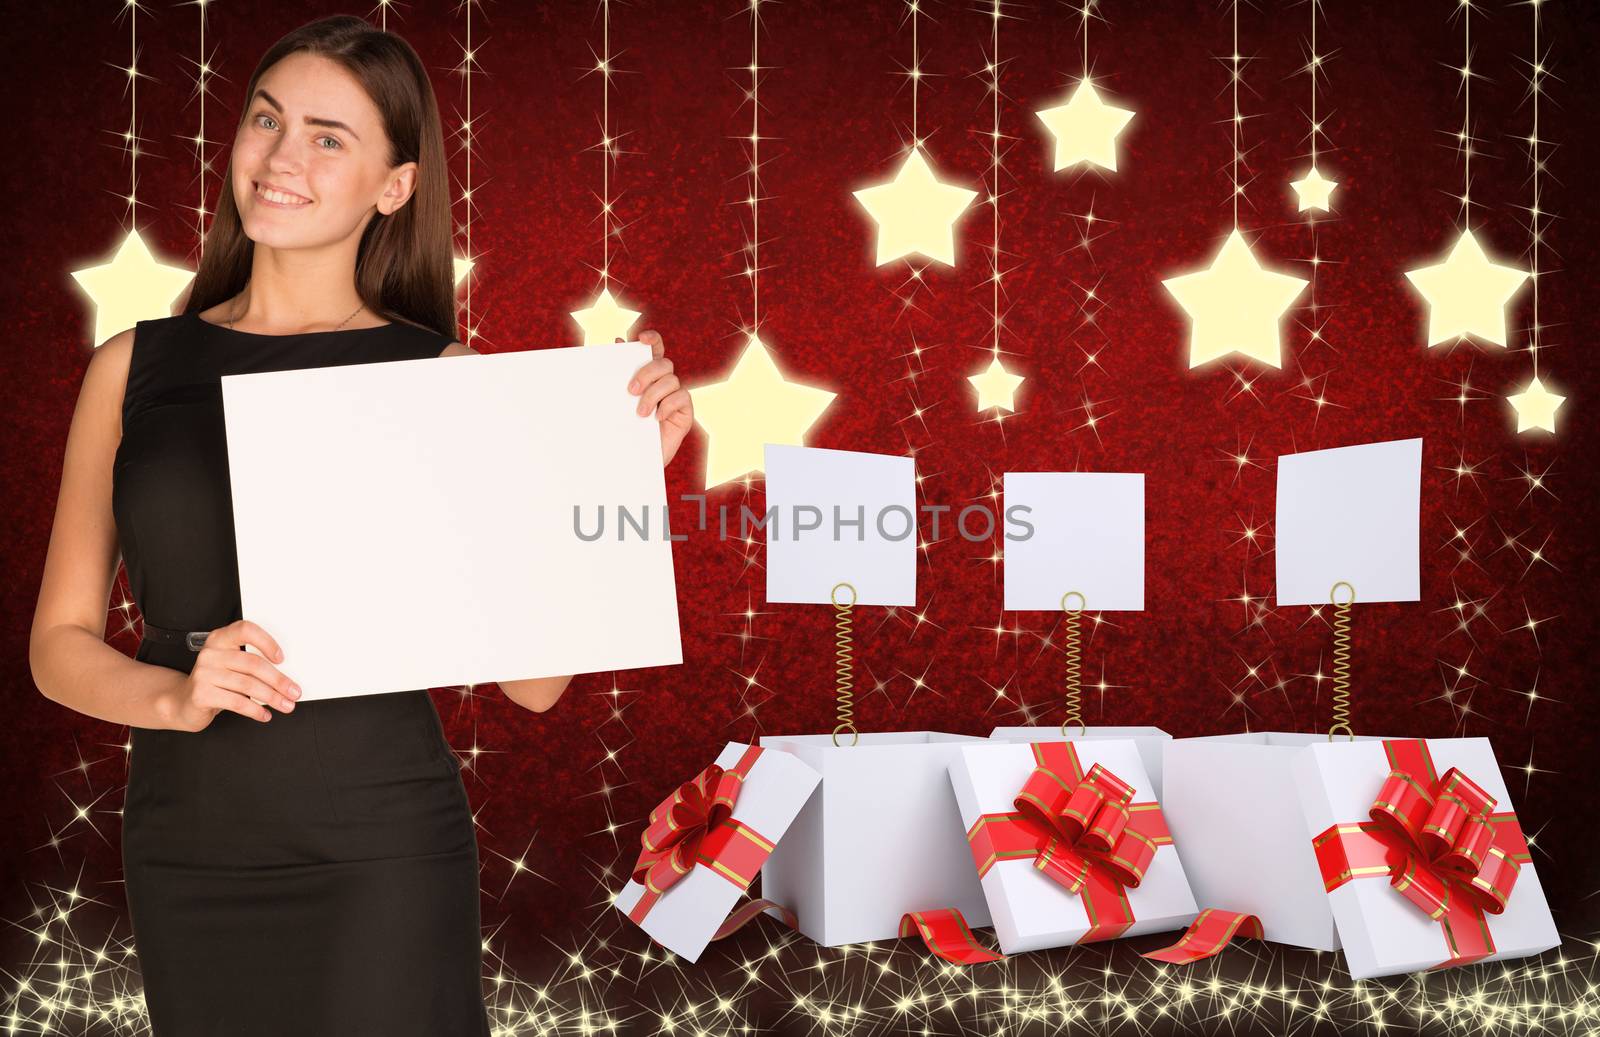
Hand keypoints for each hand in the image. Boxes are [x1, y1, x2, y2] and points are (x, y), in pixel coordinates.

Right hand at [164, 619, 301, 730]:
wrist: (183, 702)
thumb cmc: (215, 682)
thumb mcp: (231, 666)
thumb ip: (251, 664)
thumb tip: (286, 678)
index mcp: (220, 639)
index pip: (246, 630)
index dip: (266, 642)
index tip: (282, 658)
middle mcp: (211, 653)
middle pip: (253, 664)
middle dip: (279, 680)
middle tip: (294, 692)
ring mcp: (204, 673)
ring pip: (248, 685)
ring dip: (272, 697)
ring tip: (285, 705)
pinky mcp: (201, 694)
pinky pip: (236, 702)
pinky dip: (255, 710)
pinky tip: (264, 714)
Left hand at [623, 329, 693, 467]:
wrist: (633, 461)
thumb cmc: (624, 430)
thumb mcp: (617, 401)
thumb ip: (619, 373)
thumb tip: (618, 341)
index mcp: (648, 375)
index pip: (655, 349)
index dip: (652, 339)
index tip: (642, 338)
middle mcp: (663, 383)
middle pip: (663, 363)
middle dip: (646, 373)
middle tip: (630, 390)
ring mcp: (676, 397)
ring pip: (671, 380)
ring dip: (653, 395)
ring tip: (640, 413)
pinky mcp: (685, 412)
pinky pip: (682, 397)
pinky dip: (668, 405)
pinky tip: (657, 418)